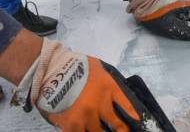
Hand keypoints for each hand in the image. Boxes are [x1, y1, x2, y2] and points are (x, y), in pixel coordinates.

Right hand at [14, 40, 162, 130]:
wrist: (52, 71)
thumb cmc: (73, 65)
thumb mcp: (96, 66)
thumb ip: (104, 79)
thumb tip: (106, 87)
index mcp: (108, 89)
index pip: (126, 104)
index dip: (132, 114)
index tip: (137, 120)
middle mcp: (101, 106)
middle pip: (116, 125)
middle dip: (121, 131)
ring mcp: (87, 118)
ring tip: (101, 130)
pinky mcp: (72, 126)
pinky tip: (84, 131)